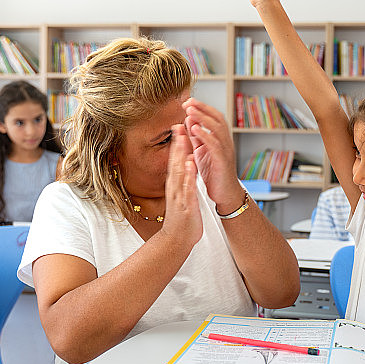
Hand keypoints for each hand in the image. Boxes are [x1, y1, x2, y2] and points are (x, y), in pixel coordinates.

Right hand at [160, 124, 201, 247]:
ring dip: (181, 155)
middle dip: (177, 143)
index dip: (178, 143)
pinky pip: (187, 188)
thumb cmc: (181, 217)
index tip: (180, 125)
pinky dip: (188, 176)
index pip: (175, 160)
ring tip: (184, 138)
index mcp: (175, 184)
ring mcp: (179, 196)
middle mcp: (174, 187)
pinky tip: (190, 165)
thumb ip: (181, 179)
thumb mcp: (181, 194)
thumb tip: (183, 164)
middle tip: (179, 124)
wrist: (176, 239)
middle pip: (175, 162)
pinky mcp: (185, 205)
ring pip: (179, 172)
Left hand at [182, 98, 244, 213]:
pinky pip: (215, 145)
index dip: (201, 108)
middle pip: (216, 118)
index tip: (188, 101)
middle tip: (188, 102)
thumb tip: (186, 120)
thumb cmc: (214, 173)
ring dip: (203, 118)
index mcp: (219, 138)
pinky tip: (195, 129)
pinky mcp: (222, 161)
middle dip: (202, 108)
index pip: (213, 117)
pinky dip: (205, 135)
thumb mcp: (200, 151)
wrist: (225, 194)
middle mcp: (225, 141)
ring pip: (217, 129)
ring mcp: (225, 150)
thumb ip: (194, 137)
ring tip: (190, 111)